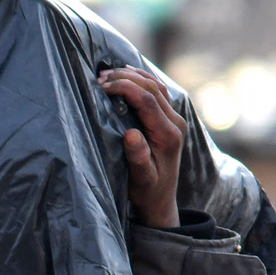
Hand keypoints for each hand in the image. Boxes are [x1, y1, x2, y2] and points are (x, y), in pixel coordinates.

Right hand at [99, 69, 186, 226]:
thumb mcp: (141, 179)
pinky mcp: (169, 119)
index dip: (125, 88)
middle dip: (125, 78)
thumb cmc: (147, 191)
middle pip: (152, 88)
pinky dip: (141, 80)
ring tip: (107, 74)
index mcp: (169, 134)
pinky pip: (157, 91)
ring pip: (156, 86)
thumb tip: (131, 134)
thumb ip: (138, 158)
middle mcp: (176, 123)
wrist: (161, 200)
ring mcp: (175, 119)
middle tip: (100, 78)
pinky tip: (125, 76)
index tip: (102, 87)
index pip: (147, 100)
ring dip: (132, 76)